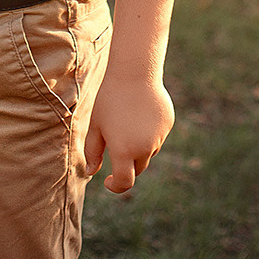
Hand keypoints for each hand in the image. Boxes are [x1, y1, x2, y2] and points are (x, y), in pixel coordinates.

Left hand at [84, 71, 174, 194]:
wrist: (134, 72)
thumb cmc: (110, 98)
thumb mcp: (96, 124)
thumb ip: (92, 151)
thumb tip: (91, 172)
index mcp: (124, 151)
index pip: (124, 182)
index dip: (116, 186)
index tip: (108, 181)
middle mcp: (144, 148)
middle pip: (137, 169)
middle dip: (127, 164)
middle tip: (115, 143)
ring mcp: (159, 137)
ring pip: (148, 152)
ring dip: (138, 147)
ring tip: (127, 119)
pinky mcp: (167, 126)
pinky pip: (157, 136)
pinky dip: (149, 133)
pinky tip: (140, 111)